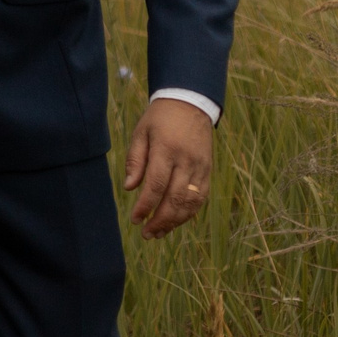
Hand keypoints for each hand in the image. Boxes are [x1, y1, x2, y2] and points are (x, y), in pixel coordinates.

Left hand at [123, 97, 214, 237]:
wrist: (190, 103)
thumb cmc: (159, 118)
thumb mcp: (140, 132)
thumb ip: (135, 160)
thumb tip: (129, 187)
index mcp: (166, 149)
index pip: (156, 185)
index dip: (146, 206)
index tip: (135, 219)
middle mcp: (186, 161)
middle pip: (175, 198)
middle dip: (160, 220)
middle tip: (146, 234)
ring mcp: (200, 167)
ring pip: (190, 202)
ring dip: (175, 222)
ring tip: (159, 233)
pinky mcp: (208, 171)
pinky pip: (201, 198)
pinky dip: (189, 213)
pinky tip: (175, 221)